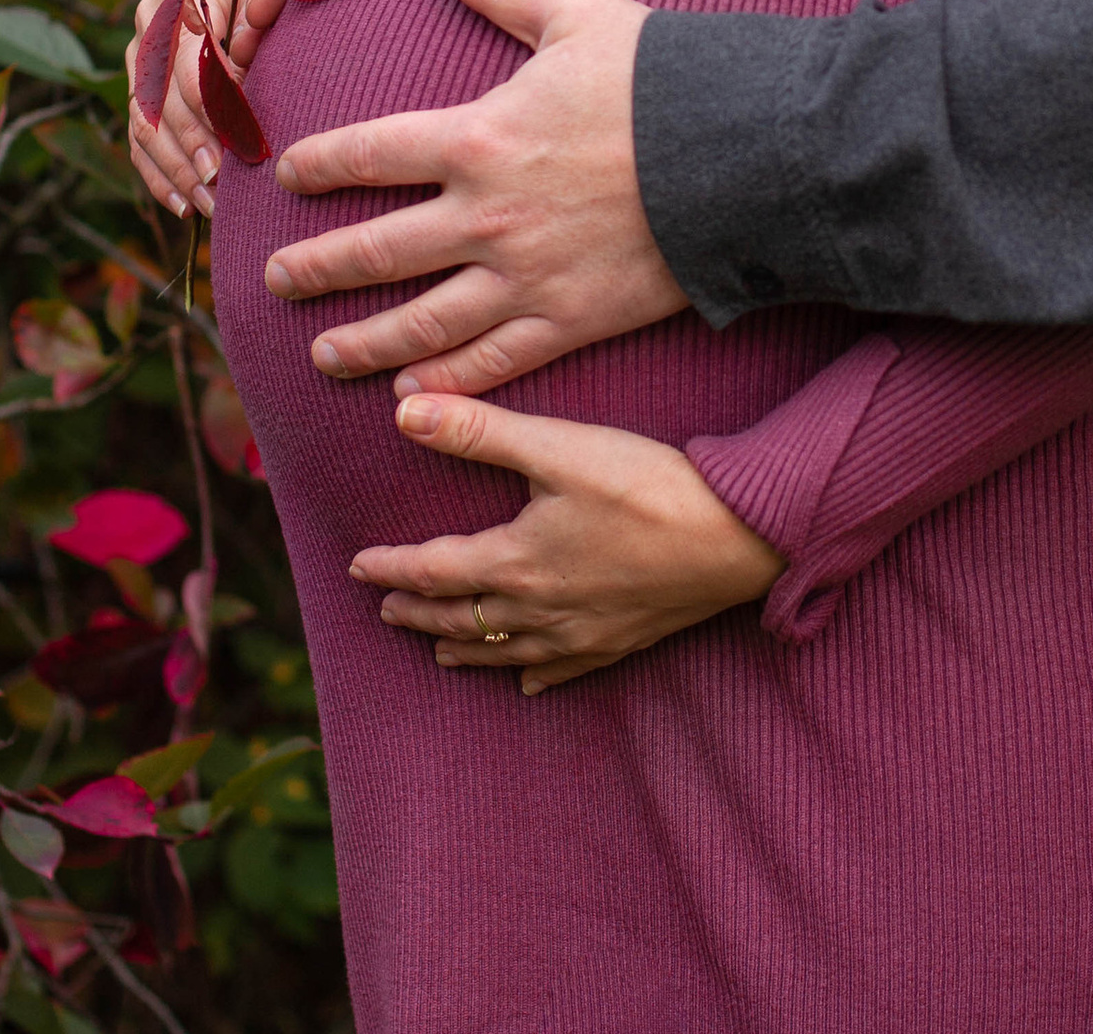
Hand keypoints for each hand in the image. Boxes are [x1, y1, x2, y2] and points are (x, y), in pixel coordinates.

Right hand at [126, 0, 253, 219]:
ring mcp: (137, 68)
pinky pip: (139, 147)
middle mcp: (147, 32)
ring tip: (209, 202)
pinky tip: (186, 207)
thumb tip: (247, 52)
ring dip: (177, 170)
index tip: (240, 132)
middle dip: (191, 142)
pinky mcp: (137, 100)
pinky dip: (162, 180)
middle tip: (220, 175)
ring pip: (145, 128)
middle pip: (162, 98)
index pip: (187, 59)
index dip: (212, 99)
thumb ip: (265, 4)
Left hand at [261, 0, 687, 391]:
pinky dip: (447, 382)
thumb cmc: (663, 78)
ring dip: (363, 340)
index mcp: (478, 137)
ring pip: (422, 320)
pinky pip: (494, 362)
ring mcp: (525, 276)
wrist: (745, 153)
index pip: (370, 152)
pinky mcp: (570, 319)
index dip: (320, 164)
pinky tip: (412, 395)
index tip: (288, 176)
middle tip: (277, 280)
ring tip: (323, 354)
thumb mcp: (578, 13)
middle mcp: (486, 215)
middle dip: (317, 267)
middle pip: (376, 249)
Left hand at [348, 394, 784, 693]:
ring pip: (503, 650)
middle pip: (460, 617)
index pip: (432, 569)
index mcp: (514, 562)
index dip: (391, 567)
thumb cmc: (646, 485)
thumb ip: (480, 431)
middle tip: (386, 607)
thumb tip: (404, 412)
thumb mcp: (558, 446)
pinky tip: (527, 679)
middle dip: (417, 611)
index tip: (358, 565)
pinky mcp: (620, 641)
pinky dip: (533, 673)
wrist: (734, 538)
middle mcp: (538, 610)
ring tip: (438, 649)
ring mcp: (580, 634)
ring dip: (463, 647)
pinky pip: (562, 669)